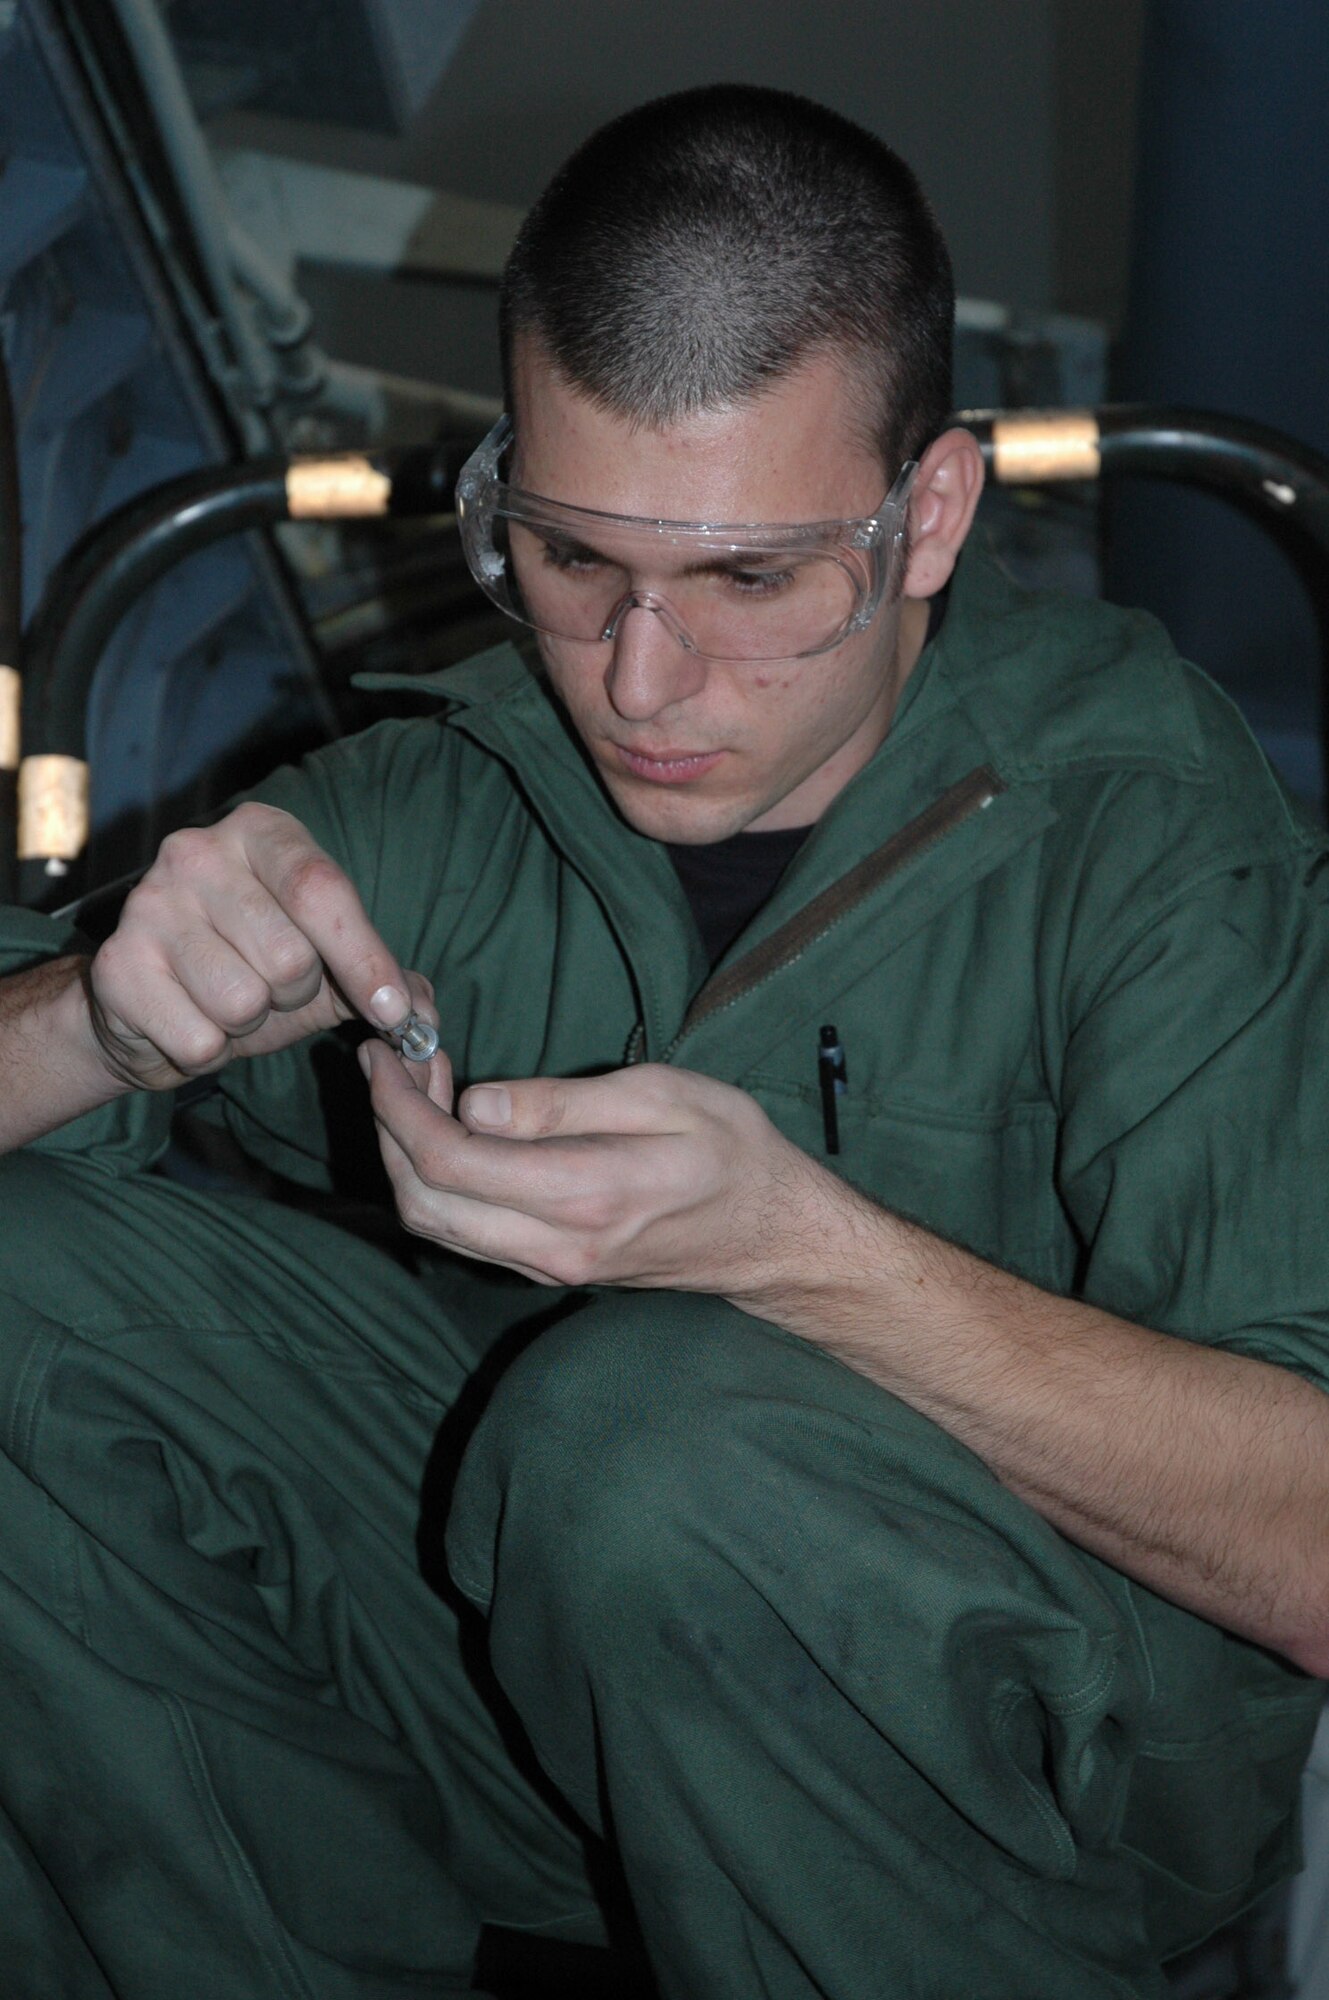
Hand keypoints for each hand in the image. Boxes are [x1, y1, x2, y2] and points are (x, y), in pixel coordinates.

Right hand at [87, 802, 431, 1090]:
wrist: (149, 1009)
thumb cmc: (250, 973)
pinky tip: (189, 1022)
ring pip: (243, 1002)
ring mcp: (148, 904)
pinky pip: (200, 1039)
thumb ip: (386, 985)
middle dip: (294, 994)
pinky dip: (207, 1051)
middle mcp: (196, 851)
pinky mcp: (116, 966)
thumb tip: (423, 1016)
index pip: (321, 889)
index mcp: (260, 832)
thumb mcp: (327, 970)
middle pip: (288, 955)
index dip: (365, 959)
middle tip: (267, 986)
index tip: (391, 1012)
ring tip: (226, 1002)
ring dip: (247, 1024)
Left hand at [360, 1046, 841, 1300]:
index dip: (401, 1106)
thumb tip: (475, 1103)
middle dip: (389, 1129)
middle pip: (424, 1201)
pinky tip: (449, 1128)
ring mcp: (549, 1266)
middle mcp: (555, 1245)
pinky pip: (463, 1234)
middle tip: (393, 1062)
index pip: (452, 1160)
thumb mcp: (662, 1096)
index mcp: (583, 1193)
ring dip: (405, 1158)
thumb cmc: (731, 1149)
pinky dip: (436, 1182)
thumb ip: (564, 1103)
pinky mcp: (549, 1268)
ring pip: (435, 1225)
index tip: (389, 1053)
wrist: (772, 1234)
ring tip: (415, 1087)